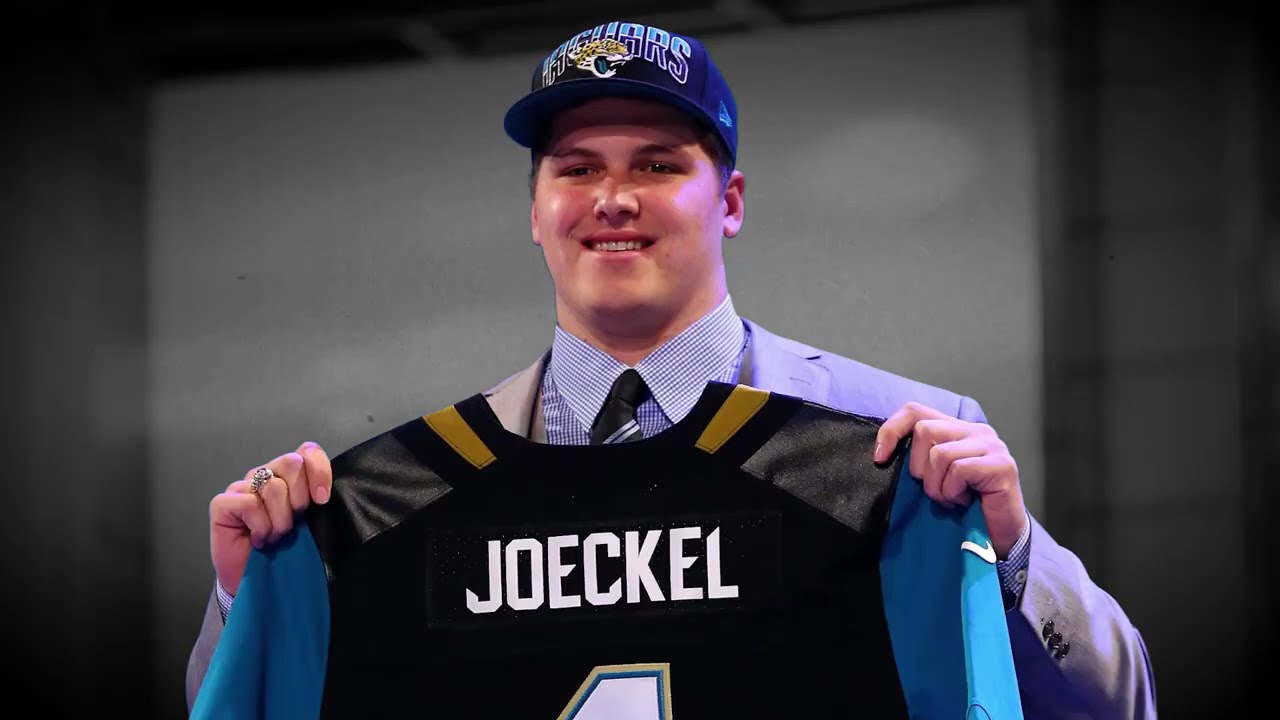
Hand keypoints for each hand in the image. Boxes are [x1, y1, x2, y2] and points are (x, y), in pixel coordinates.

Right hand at [209, 441, 332, 594]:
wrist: (257, 581)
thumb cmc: (285, 551)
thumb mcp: (311, 524)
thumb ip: (317, 500)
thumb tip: (325, 492)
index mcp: (289, 476)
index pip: (308, 451)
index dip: (319, 470)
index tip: (322, 500)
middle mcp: (265, 475)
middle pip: (292, 463)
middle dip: (299, 498)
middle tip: (294, 523)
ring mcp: (241, 487)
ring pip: (273, 486)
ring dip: (280, 520)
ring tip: (275, 536)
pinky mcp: (222, 503)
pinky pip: (249, 504)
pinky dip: (260, 527)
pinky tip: (258, 540)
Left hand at [872, 402, 1026, 558]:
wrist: (999, 536)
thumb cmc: (963, 507)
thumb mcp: (933, 477)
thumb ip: (918, 458)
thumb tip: (881, 453)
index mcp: (956, 429)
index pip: (915, 411)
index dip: (892, 430)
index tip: (880, 458)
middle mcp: (976, 430)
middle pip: (924, 430)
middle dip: (919, 468)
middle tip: (935, 490)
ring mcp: (992, 445)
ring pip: (940, 454)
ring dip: (937, 486)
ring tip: (951, 498)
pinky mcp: (1002, 465)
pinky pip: (958, 471)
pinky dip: (952, 493)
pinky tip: (964, 502)